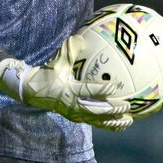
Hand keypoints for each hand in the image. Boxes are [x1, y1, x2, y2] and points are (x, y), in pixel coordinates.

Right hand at [0, 36, 132, 131]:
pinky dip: (108, 124)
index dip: (101, 90)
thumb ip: (71, 49)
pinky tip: (121, 124)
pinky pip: (94, 122)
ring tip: (128, 120)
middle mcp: (72, 105)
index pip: (87, 91)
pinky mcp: (76, 118)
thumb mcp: (58, 60)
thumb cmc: (48, 73)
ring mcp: (74, 114)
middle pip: (95, 110)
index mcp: (68, 89)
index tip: (114, 87)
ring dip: (113, 121)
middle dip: (112, 109)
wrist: (33, 90)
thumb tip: (83, 37)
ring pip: (96, 120)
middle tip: (127, 106)